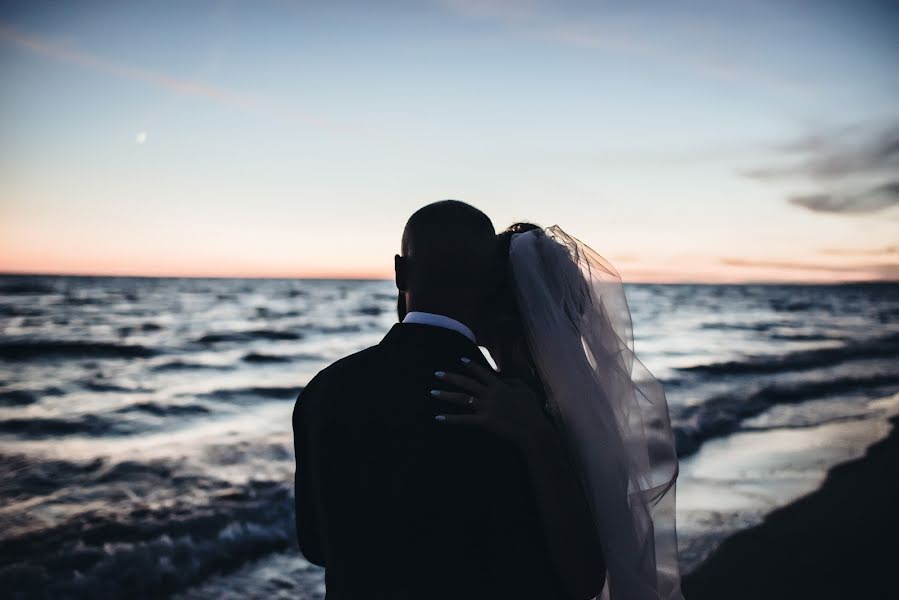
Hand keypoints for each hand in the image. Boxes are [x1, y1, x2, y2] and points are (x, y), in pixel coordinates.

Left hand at [431, 357, 550, 448]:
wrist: (533, 430)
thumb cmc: (532, 411)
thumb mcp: (525, 391)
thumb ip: (513, 381)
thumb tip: (501, 377)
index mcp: (500, 386)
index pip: (482, 372)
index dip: (471, 365)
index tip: (460, 359)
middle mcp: (490, 394)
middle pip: (466, 383)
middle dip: (450, 377)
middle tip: (436, 373)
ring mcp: (486, 408)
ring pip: (461, 399)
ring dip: (445, 395)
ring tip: (432, 392)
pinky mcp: (484, 421)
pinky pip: (463, 419)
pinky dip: (450, 419)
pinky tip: (438, 418)